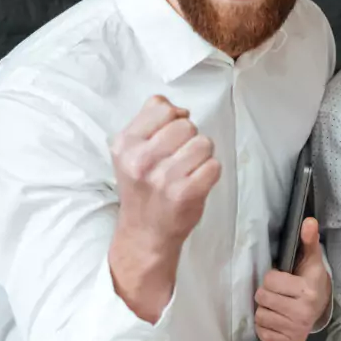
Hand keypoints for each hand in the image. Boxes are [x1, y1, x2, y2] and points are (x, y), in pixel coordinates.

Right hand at [108, 95, 221, 321]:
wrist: (145, 233)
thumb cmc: (143, 187)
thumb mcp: (131, 151)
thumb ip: (149, 121)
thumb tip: (178, 108)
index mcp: (125, 144)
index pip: (163, 108)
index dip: (175, 119)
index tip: (171, 137)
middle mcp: (141, 159)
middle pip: (187, 125)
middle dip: (189, 139)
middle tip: (178, 160)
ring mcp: (163, 178)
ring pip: (204, 143)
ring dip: (202, 156)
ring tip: (187, 171)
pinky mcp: (185, 193)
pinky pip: (214, 166)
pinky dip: (210, 173)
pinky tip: (195, 183)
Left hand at [254, 218, 330, 340]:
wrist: (321, 308)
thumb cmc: (311, 281)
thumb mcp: (312, 260)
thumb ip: (308, 240)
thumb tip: (308, 221)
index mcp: (308, 291)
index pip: (269, 280)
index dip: (274, 277)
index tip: (285, 279)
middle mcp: (303, 313)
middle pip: (262, 297)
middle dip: (268, 293)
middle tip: (280, 293)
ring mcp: (295, 330)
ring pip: (260, 315)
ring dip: (265, 309)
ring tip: (278, 306)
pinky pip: (262, 333)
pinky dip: (265, 326)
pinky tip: (277, 319)